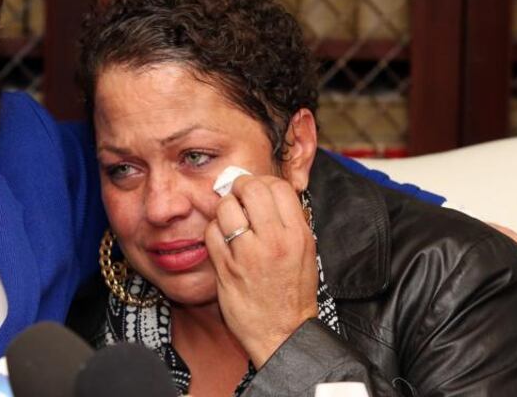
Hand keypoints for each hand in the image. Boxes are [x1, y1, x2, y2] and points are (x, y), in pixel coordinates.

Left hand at [205, 175, 317, 365]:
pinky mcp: (226, 268)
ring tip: (230, 220)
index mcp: (298, 235)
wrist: (283, 334)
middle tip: (237, 197)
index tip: (256, 190)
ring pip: (226, 207)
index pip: (278, 186)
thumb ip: (288, 221)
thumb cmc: (293, 293)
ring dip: (224, 209)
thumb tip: (267, 191)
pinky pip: (211, 232)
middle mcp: (275, 241)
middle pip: (250, 188)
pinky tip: (222, 240)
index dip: (263, 181)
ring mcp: (248, 254)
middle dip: (239, 188)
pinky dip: (213, 231)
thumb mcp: (305, 252)